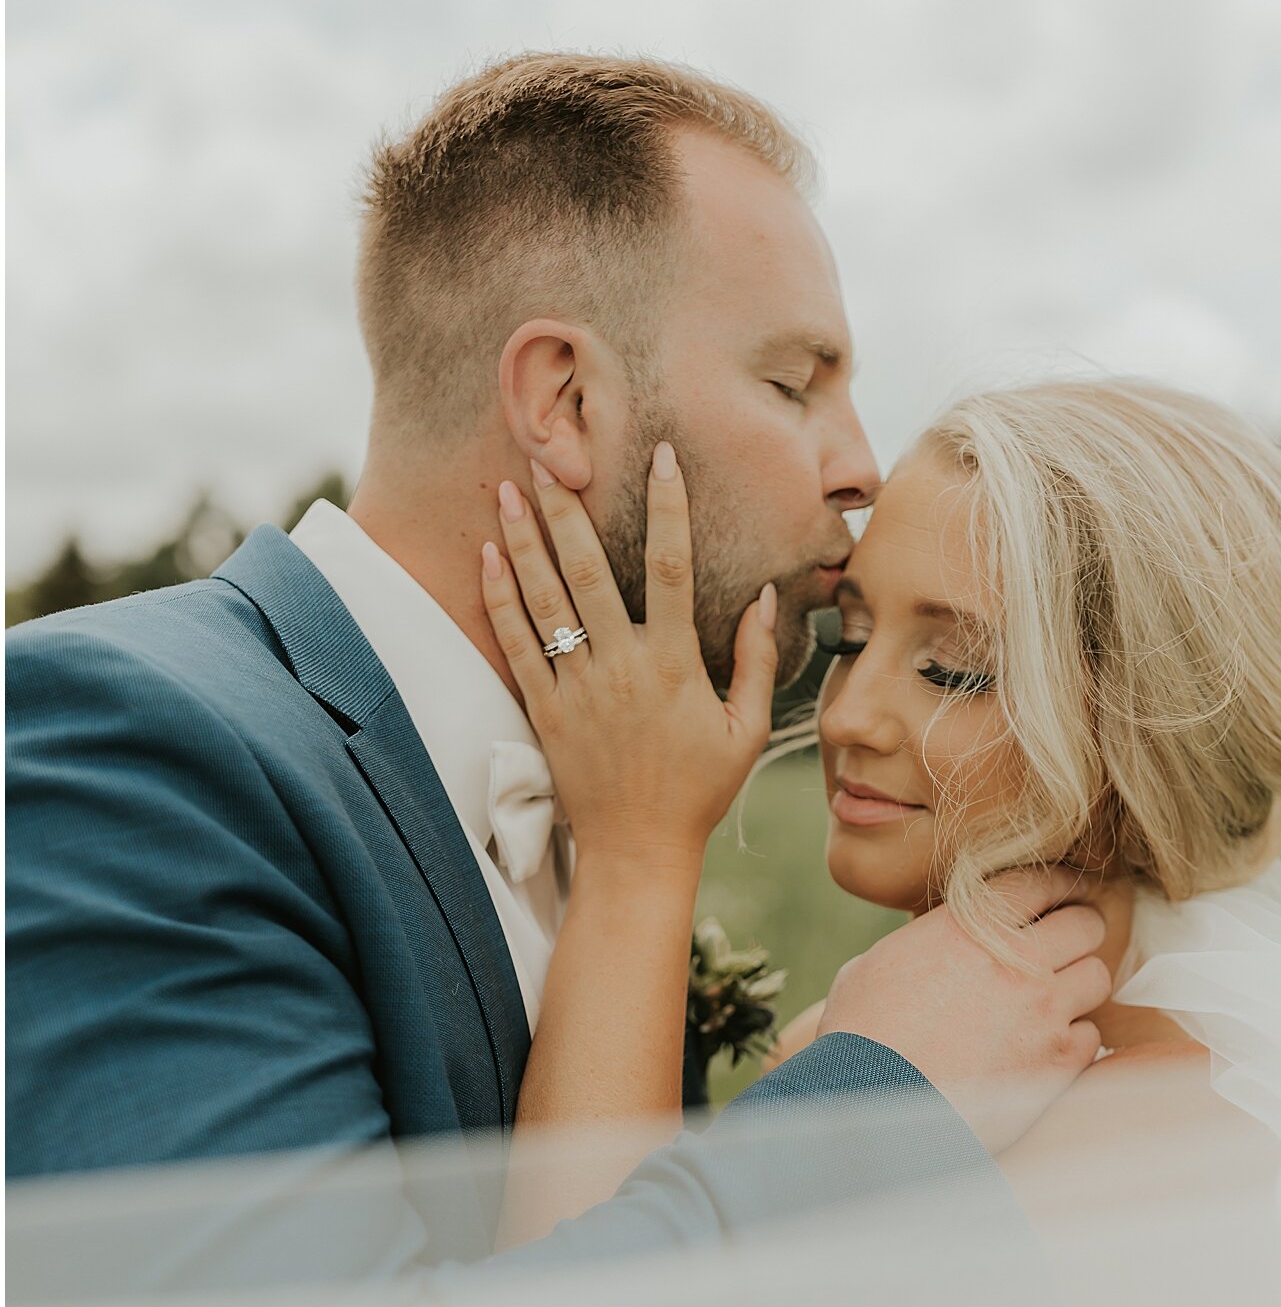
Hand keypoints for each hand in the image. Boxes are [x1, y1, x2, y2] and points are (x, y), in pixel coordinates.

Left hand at [481, 446, 778, 879]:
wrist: (638, 851)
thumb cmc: (699, 791)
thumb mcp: (746, 730)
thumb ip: (757, 661)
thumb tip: (767, 598)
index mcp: (675, 665)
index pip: (671, 568)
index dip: (668, 507)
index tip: (661, 458)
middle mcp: (621, 667)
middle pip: (589, 569)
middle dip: (567, 507)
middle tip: (549, 455)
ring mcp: (577, 687)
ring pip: (544, 598)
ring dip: (523, 539)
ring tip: (505, 487)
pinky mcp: (544, 710)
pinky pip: (516, 643)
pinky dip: (499, 597)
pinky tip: (487, 556)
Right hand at [817, 868, 1111, 1153]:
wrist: (870, 1100)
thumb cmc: (859, 1036)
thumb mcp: (876, 964)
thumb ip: (921, 944)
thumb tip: (927, 944)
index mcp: (973, 924)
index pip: (1041, 882)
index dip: (1058, 884)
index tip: (1063, 893)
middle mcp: (1019, 959)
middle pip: (1086, 924)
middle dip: (1079, 930)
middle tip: (1068, 944)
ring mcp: (1045, 1011)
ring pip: (1097, 976)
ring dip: (1079, 985)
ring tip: (1057, 998)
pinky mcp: (1057, 1062)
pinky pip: (1090, 1036)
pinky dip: (1073, 1040)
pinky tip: (1047, 1047)